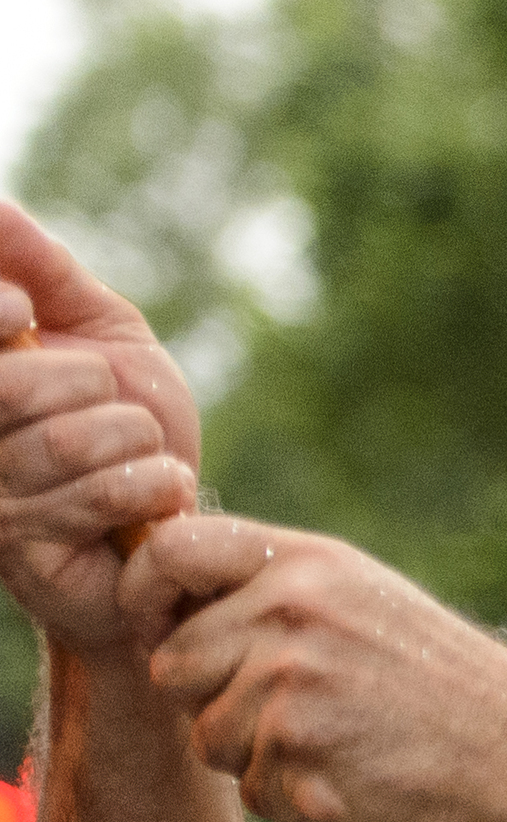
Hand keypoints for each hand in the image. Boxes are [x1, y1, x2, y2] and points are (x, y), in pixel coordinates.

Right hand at [0, 201, 204, 653]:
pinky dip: (156, 486)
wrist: (172, 527)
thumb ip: (41, 269)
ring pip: (74, 440)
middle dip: (96, 389)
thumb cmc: (132, 425)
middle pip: (19, 384)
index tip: (20, 311)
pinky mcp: (25, 552)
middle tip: (117, 417)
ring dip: (137, 445)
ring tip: (137, 462)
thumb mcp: (99, 331)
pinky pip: (108, 492)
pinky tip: (152, 505)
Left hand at [122, 515, 506, 821]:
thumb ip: (268, 581)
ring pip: (205, 737)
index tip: (165, 626)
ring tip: (332, 741)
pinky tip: (352, 776)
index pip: (166, 553)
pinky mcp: (302, 761)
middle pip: (169, 665)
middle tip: (284, 707)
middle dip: (210, 698)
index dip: (144, 594)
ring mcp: (293, 690)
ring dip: (254, 755)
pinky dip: (293, 797)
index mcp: (304, 566)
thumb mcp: (360, 594)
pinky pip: (251, 791)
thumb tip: (160, 585)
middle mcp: (291, 617)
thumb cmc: (436, 676)